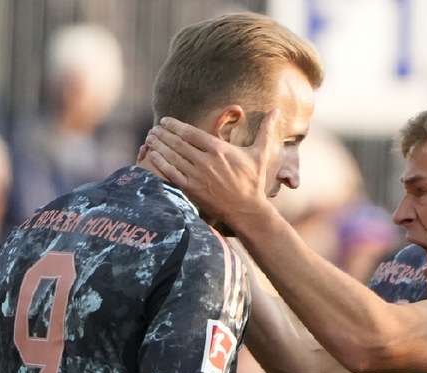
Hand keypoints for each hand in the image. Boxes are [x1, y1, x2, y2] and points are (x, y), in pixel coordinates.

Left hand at [143, 110, 280, 228]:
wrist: (247, 209)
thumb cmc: (253, 181)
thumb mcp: (261, 153)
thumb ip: (266, 130)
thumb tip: (277, 109)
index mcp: (219, 149)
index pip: (190, 132)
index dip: (174, 125)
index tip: (165, 121)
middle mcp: (206, 160)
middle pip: (177, 142)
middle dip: (163, 134)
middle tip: (154, 129)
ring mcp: (197, 175)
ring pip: (172, 156)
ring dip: (158, 145)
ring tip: (150, 139)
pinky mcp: (192, 189)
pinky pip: (171, 173)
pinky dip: (160, 163)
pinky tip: (152, 156)